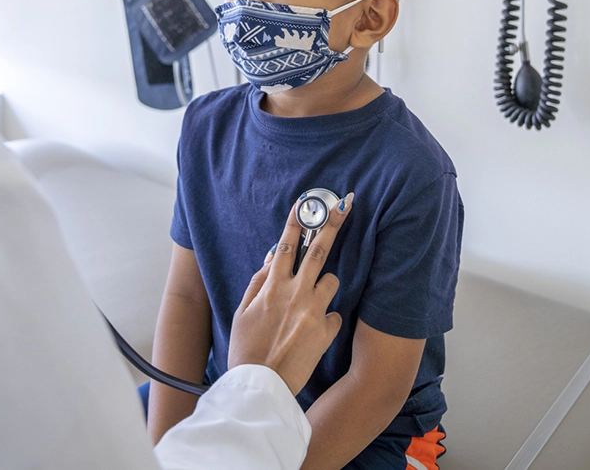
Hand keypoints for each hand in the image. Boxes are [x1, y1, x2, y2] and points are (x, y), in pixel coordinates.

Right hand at [228, 192, 353, 395]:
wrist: (261, 385)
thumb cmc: (247, 349)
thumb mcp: (243, 312)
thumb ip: (258, 281)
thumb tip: (273, 257)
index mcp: (272, 286)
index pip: (287, 245)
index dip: (297, 222)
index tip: (306, 203)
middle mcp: (296, 293)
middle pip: (319, 251)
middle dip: (333, 224)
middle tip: (346, 205)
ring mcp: (314, 311)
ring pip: (331, 281)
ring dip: (324, 285)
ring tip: (309, 304)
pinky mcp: (326, 330)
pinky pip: (333, 314)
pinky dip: (326, 319)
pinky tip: (311, 333)